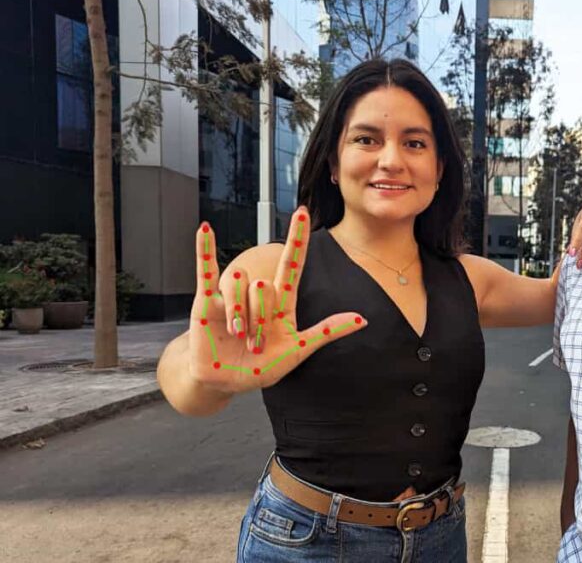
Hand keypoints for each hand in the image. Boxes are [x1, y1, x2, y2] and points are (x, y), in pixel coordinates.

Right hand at [187, 207, 365, 394]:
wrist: (226, 382)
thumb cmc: (262, 367)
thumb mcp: (298, 350)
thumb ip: (326, 332)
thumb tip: (362, 320)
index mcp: (282, 303)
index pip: (292, 264)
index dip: (297, 239)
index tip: (303, 212)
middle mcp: (257, 293)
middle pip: (265, 286)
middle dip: (260, 320)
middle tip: (256, 344)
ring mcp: (232, 296)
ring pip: (240, 284)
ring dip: (239, 316)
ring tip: (237, 336)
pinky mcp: (207, 302)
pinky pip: (207, 270)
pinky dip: (205, 248)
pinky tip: (205, 228)